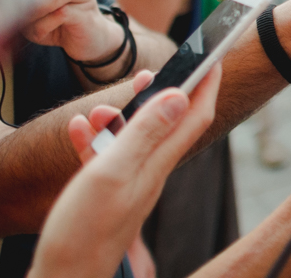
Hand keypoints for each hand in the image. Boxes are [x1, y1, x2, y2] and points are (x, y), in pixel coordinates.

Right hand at [27, 67, 216, 277]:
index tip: (213, 55)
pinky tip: (77, 130)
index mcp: (157, 166)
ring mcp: (127, 188)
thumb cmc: (82, 236)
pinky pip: (104, 160)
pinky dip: (92, 141)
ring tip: (95, 110)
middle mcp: (149, 175)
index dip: (207, 84)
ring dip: (117, 119)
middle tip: (149, 72)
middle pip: (167, 125)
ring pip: (132, 140)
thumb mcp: (113, 174)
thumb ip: (145, 134)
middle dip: (163, 94)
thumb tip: (180, 96)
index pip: (195, 117)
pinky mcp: (104, 200)